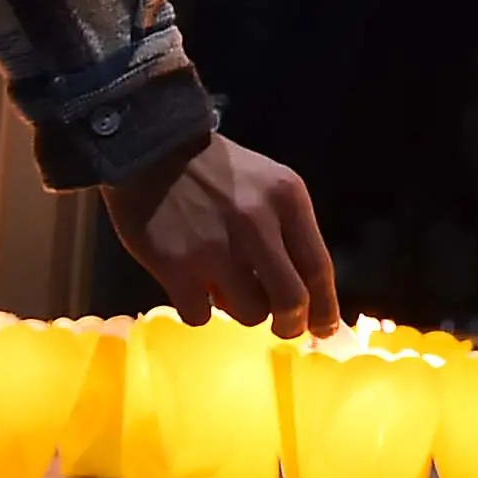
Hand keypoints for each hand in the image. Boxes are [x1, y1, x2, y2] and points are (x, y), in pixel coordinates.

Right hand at [102, 134, 339, 336]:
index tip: (323, 329)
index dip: (325, 308)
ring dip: (242, 310)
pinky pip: (201, 316)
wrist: (152, 148)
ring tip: (226, 288)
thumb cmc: (216, 172)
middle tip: (282, 327)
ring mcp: (217, 247)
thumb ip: (289, 232)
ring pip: (250, 314)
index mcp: (286, 200)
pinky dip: (200, 309)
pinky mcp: (177, 267)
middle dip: (290, 323)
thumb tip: (306, 295)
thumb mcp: (267, 185)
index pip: (319, 268)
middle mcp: (257, 223)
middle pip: (292, 301)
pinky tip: (193, 287)